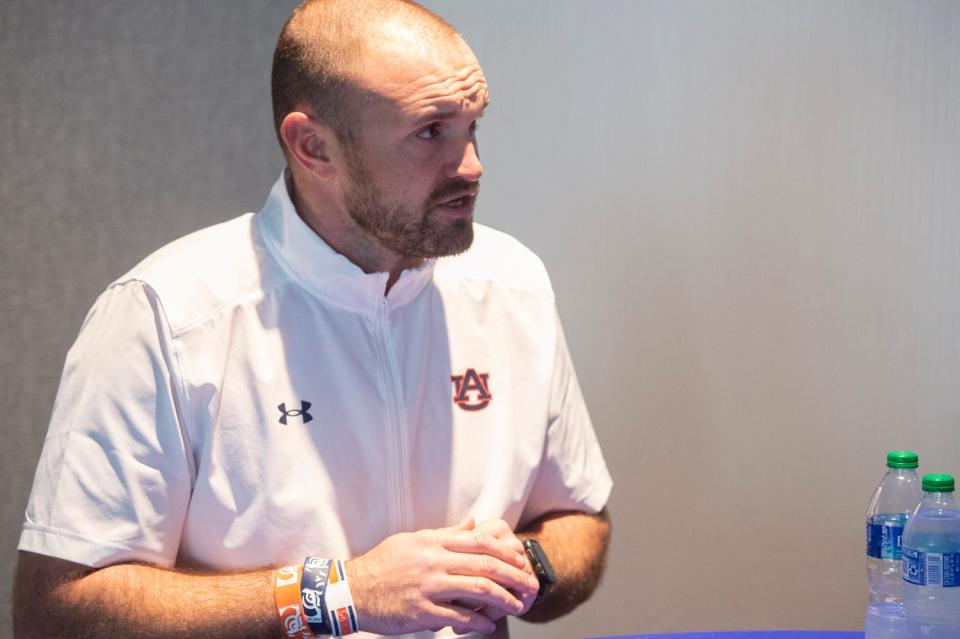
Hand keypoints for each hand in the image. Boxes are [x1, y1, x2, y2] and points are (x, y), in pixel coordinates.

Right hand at [345, 518, 540, 635]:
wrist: (352, 590)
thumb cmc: (383, 564)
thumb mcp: (412, 540)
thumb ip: (444, 534)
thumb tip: (471, 524)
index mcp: (433, 542)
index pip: (478, 542)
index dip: (504, 551)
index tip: (519, 560)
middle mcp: (433, 561)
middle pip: (484, 565)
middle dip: (512, 575)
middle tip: (529, 584)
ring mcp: (428, 587)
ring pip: (477, 590)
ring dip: (503, 599)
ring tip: (517, 606)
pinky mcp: (422, 612)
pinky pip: (458, 618)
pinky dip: (478, 623)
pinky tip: (488, 626)